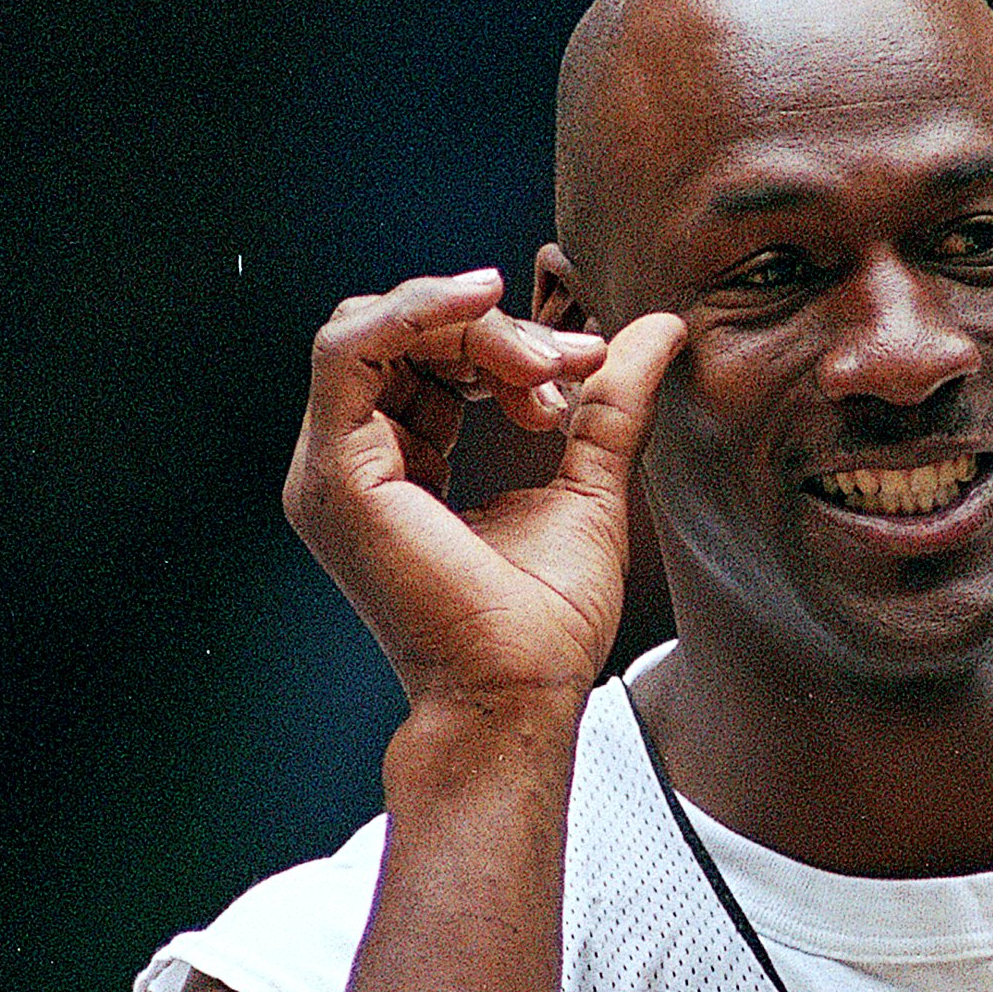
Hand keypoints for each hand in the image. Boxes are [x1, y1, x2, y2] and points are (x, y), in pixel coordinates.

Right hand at [283, 269, 687, 704]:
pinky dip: (414, 310)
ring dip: (471, 327)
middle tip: (568, 364)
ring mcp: (334, 469)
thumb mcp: (590, 481)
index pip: (428, 360)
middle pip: (402, 338)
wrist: (522, 691)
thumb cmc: (546, 623)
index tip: (584, 366)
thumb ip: (610, 402)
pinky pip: (347, 349)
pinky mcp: (336, 472)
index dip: (508, 343)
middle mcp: (355, 464)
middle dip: (494, 332)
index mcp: (398, 466)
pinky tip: (481, 301)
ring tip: (543, 366)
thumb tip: (658, 329)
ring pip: (377, 331)